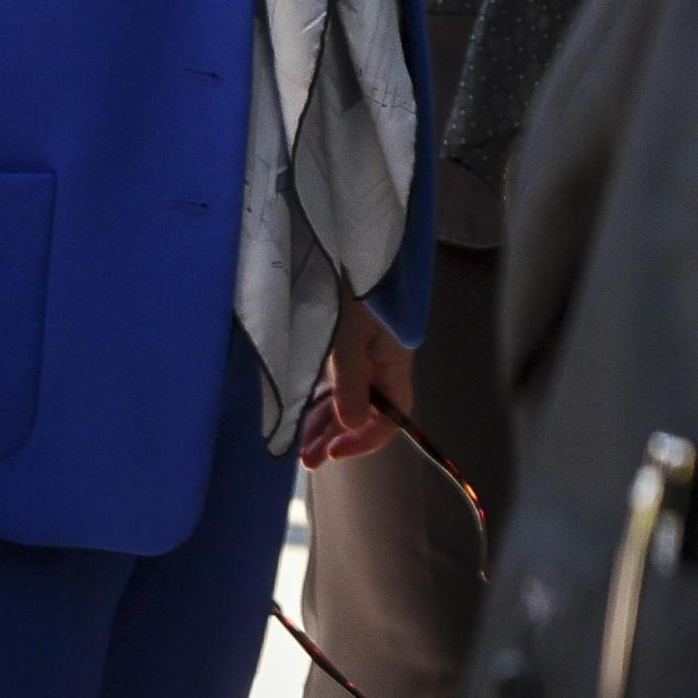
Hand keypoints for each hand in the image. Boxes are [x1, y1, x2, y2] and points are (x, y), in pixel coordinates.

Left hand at [291, 295, 414, 470]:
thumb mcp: (346, 334)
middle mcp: (381, 359)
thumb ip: (350, 381)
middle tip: (310, 461)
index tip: (335, 451)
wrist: (334, 237)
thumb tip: (351, 425)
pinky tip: (303, 421)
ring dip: (326, 425)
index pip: (392, 413)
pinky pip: (333, 382)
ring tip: (302, 452)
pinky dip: (319, 403)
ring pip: (347, 398)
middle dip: (339, 437)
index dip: (366, 438)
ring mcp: (359, 350)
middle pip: (367, 410)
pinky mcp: (339, 340)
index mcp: (394, 358)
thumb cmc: (345, 283)